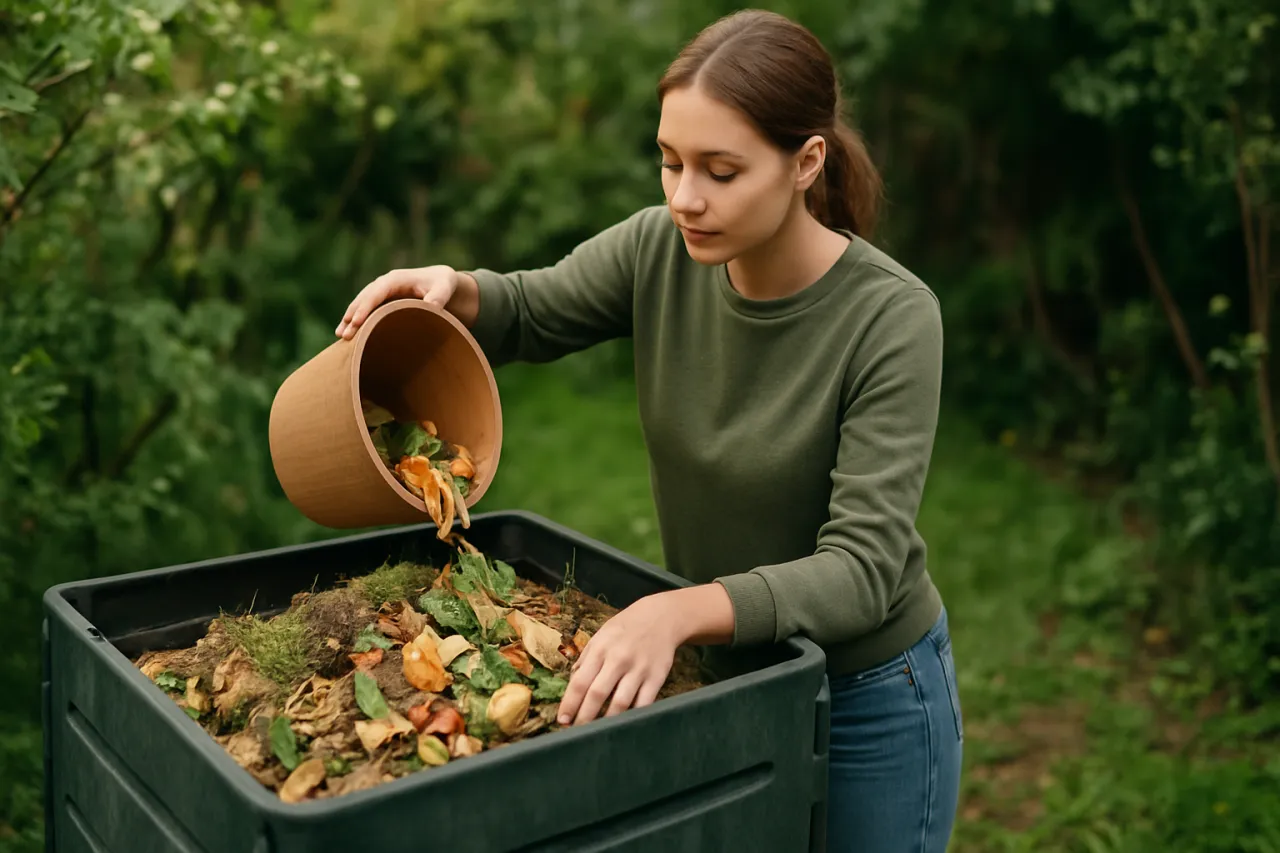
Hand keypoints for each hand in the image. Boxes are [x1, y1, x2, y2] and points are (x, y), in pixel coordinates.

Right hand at [334, 264, 462, 339]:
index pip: (376, 292)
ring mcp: (380, 292)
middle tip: (344, 335)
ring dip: (349, 319)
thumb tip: (432, 306)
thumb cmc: (443, 284)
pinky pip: (364, 309)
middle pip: (364, 299)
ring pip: (360, 304)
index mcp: (396, 279)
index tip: (356, 322)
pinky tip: (346, 333)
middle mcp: (384, 284)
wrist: (440, 281)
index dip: (366, 306)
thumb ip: (439, 296)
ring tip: (340, 336)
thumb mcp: (444, 288)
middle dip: (353, 316)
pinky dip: (355, 320)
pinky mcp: (381, 301)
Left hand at [557, 584, 735, 725]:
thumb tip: (572, 682)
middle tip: (575, 732)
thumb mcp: (602, 635)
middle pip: (597, 694)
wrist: (662, 617)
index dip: (569, 703)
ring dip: (607, 721)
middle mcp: (619, 659)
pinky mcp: (657, 677)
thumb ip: (586, 658)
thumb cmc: (626, 628)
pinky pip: (644, 703)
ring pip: (620, 703)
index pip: (580, 681)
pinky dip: (632, 716)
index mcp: (601, 649)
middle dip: (584, 717)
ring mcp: (639, 669)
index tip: (562, 720)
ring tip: (597, 732)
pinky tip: (623, 725)